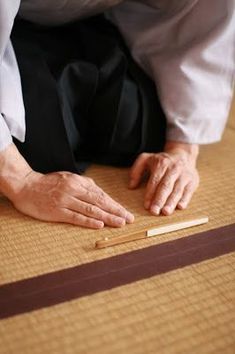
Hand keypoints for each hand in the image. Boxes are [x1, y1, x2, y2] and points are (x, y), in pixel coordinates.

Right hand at [0, 144, 133, 228]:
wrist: (26, 186)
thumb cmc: (48, 183)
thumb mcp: (68, 178)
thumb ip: (84, 184)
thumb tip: (99, 191)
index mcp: (78, 182)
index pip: (101, 195)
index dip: (115, 204)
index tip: (125, 211)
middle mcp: (74, 190)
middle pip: (100, 202)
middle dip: (116, 211)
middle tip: (129, 219)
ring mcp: (66, 201)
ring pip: (91, 210)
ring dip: (107, 217)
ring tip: (120, 223)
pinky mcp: (58, 211)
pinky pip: (76, 217)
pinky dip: (89, 221)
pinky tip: (100, 225)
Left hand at [129, 142, 199, 214]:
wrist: (183, 155)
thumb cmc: (161, 161)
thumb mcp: (146, 159)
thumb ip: (136, 171)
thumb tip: (131, 186)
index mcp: (161, 164)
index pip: (155, 181)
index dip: (150, 194)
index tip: (146, 205)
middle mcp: (174, 169)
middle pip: (166, 186)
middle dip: (160, 200)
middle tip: (154, 211)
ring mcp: (184, 175)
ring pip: (178, 190)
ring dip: (172, 202)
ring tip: (166, 212)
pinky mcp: (192, 181)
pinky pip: (188, 191)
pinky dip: (185, 199)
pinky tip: (180, 207)